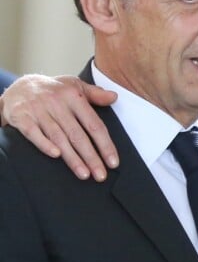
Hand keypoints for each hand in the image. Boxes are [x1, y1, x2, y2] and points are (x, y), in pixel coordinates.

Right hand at [0, 74, 117, 180]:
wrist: (19, 86)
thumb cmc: (54, 90)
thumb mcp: (75, 86)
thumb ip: (95, 94)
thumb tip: (115, 97)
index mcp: (74, 97)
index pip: (94, 125)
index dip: (105, 145)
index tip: (113, 162)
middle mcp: (57, 104)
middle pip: (78, 135)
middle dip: (91, 157)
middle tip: (101, 175)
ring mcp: (39, 110)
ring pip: (59, 138)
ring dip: (72, 158)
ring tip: (84, 174)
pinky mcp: (22, 117)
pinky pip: (34, 133)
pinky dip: (45, 144)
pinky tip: (56, 156)